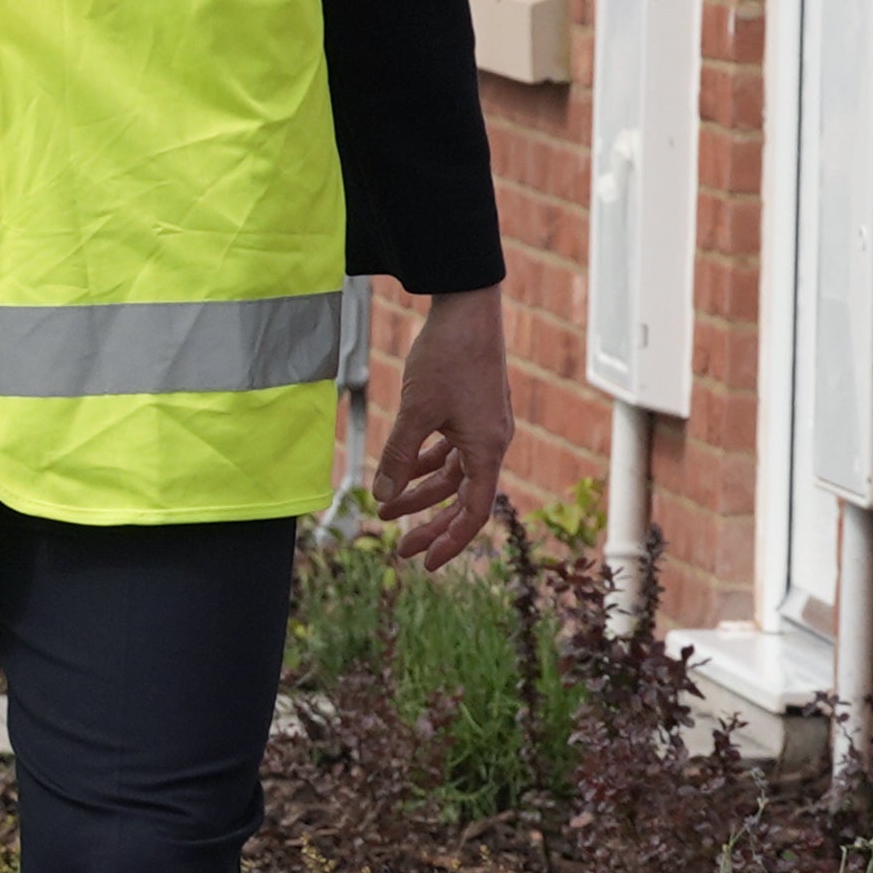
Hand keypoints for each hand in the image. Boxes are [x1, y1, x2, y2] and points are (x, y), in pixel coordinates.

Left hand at [370, 283, 513, 569]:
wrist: (467, 309)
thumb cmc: (447, 358)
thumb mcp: (416, 411)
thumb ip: (399, 456)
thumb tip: (381, 498)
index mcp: (487, 449)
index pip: (473, 512)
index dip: (451, 541)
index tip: (426, 563)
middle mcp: (491, 443)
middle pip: (464, 499)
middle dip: (432, 525)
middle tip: (401, 549)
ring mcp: (482, 428)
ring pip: (453, 475)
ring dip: (422, 494)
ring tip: (386, 510)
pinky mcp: (471, 412)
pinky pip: (451, 452)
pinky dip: (426, 465)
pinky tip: (401, 472)